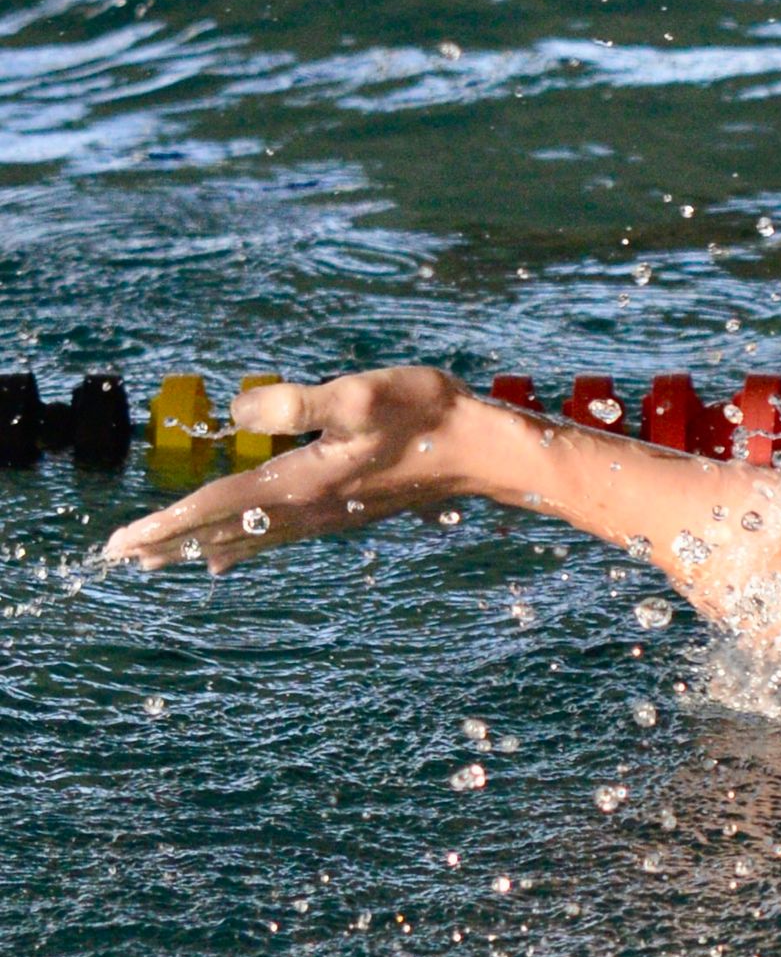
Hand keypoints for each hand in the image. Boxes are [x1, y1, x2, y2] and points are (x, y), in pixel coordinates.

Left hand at [98, 368, 482, 572]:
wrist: (485, 452)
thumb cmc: (427, 415)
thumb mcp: (359, 395)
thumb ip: (294, 403)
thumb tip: (238, 413)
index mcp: (301, 481)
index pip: (215, 507)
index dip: (164, 522)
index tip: (119, 542)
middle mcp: (307, 507)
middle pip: (223, 530)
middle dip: (170, 542)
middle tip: (120, 559)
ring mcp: (326, 514)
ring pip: (246, 538)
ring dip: (199, 546)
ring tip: (162, 561)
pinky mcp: (343, 510)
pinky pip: (274, 536)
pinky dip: (240, 546)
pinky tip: (229, 555)